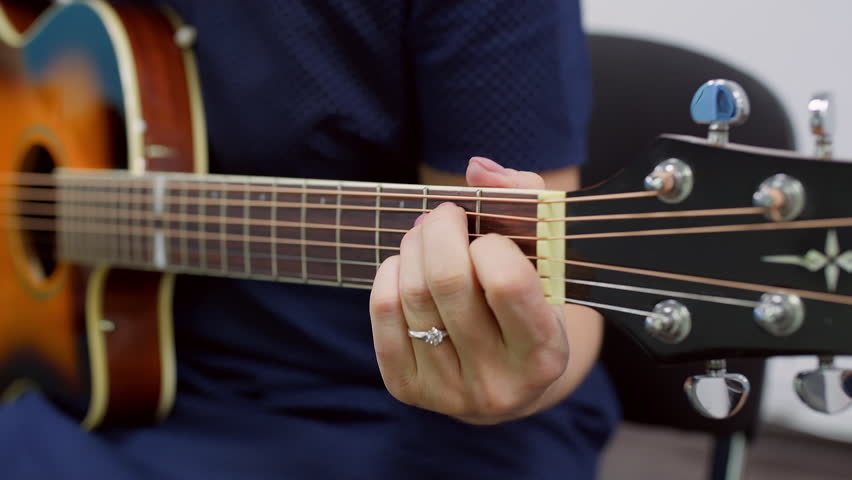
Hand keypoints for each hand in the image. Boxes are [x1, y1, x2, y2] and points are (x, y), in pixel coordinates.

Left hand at [369, 157, 599, 424]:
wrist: (507, 379)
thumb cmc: (529, 304)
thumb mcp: (547, 259)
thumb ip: (526, 200)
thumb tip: (477, 169)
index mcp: (544, 354)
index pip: (507, 282)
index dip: (490, 243)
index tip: (488, 236)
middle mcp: (498, 384)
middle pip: (448, 282)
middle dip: (440, 229)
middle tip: (444, 214)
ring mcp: (449, 392)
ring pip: (412, 293)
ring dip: (414, 246)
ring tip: (425, 233)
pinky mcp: (407, 389)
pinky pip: (384, 312)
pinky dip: (390, 273)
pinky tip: (406, 265)